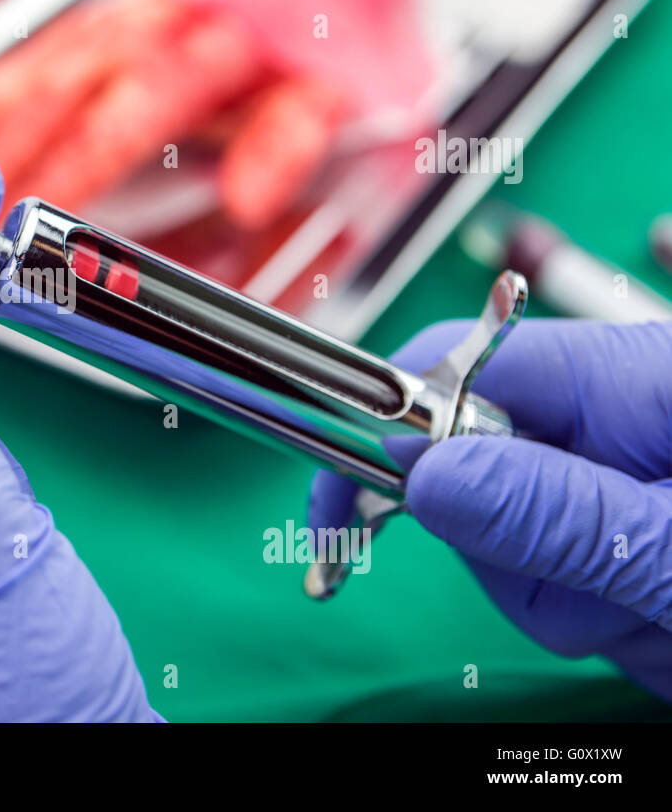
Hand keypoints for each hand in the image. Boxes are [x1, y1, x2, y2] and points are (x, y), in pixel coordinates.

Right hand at [309, 319, 671, 700]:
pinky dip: (581, 613)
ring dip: (559, 599)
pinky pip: (541, 571)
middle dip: (511, 557)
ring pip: (501, 535)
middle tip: (607, 601)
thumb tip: (419, 477)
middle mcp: (605, 416)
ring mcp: (606, 476)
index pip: (462, 362)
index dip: (391, 421)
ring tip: (646, 617)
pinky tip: (644, 620)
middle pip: (470, 464)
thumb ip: (556, 512)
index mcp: (623, 377)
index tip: (342, 495)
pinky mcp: (608, 529)